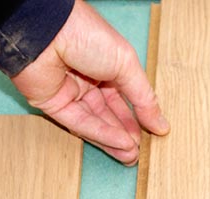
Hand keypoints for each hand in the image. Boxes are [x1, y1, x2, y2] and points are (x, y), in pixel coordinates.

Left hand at [11, 0, 169, 164]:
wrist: (49, 31)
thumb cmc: (87, 34)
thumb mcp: (126, 63)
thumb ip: (143, 97)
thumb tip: (161, 124)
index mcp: (104, 64)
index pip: (123, 96)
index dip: (137, 115)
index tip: (153, 133)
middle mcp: (86, 80)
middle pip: (109, 113)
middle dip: (125, 133)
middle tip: (140, 153)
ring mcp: (69, 93)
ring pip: (95, 122)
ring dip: (114, 140)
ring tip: (132, 156)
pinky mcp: (53, 105)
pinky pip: (80, 124)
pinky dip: (100, 134)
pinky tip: (119, 144)